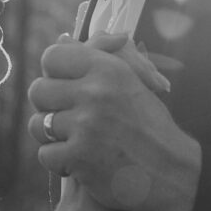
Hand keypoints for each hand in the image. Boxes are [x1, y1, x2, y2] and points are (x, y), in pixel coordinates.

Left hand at [31, 32, 201, 210]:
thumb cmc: (152, 127)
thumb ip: (97, 59)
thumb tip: (63, 37)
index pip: (52, 57)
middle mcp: (95, 93)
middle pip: (38, 90)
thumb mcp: (132, 82)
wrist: (173, 173)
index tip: (63, 89)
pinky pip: (45, 154)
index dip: (53, 74)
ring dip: (52, 137)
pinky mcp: (79, 157)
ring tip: (74, 142)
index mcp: (108, 68)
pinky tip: (79, 163)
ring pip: (37, 125)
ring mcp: (85, 126)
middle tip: (67, 119)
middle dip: (48, 107)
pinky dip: (59, 163)